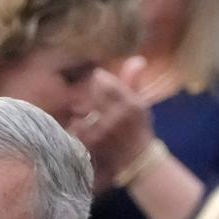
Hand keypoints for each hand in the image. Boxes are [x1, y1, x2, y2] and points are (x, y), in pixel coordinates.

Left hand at [68, 57, 154, 192]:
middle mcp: (117, 116)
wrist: (137, 159)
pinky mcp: (93, 143)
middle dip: (89, 94)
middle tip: (90, 97)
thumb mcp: (140, 103)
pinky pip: (77, 127)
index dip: (98, 78)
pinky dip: (77, 124)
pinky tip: (82, 125)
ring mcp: (104, 130)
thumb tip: (137, 59)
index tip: (98, 78)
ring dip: (81, 109)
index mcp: (131, 103)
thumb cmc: (138, 128)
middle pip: (92, 94)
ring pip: (82, 110)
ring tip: (86, 112)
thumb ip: (133, 82)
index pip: (105, 82)